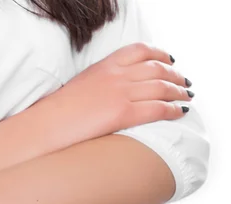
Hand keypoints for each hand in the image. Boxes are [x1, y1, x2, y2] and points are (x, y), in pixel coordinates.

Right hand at [44, 42, 192, 147]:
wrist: (45, 125)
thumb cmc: (55, 112)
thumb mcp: (79, 87)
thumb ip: (98, 83)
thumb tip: (108, 93)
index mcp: (103, 66)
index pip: (139, 51)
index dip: (159, 54)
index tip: (169, 60)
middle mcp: (115, 75)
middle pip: (156, 68)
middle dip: (174, 75)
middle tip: (183, 83)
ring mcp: (120, 93)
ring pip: (161, 87)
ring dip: (178, 91)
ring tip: (185, 97)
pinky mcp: (122, 112)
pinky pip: (158, 108)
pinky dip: (173, 109)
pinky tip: (180, 112)